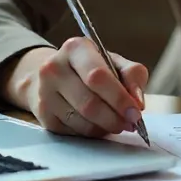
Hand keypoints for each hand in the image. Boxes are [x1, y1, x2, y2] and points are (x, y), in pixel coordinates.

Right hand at [2, 41, 147, 138]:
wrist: (56, 75)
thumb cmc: (92, 68)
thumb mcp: (115, 62)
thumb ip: (133, 75)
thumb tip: (137, 102)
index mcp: (75, 48)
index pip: (97, 76)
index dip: (119, 97)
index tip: (136, 112)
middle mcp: (54, 68)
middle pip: (89, 103)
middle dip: (115, 117)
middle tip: (131, 123)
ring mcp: (45, 93)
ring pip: (82, 121)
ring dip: (105, 127)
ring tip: (117, 122)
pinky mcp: (43, 115)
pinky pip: (74, 132)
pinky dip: (92, 132)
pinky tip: (98, 124)